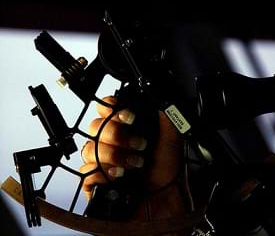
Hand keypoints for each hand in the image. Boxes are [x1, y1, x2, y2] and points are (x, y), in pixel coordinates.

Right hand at [80, 96, 191, 224]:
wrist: (168, 197)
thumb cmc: (170, 167)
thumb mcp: (172, 133)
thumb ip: (162, 111)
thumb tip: (152, 93)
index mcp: (126, 128)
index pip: (106, 110)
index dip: (111, 109)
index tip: (129, 116)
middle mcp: (112, 143)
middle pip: (94, 127)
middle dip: (118, 135)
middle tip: (140, 145)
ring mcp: (103, 163)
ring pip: (89, 150)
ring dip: (115, 156)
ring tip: (135, 165)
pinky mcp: (98, 183)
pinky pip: (86, 174)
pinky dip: (103, 174)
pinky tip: (120, 177)